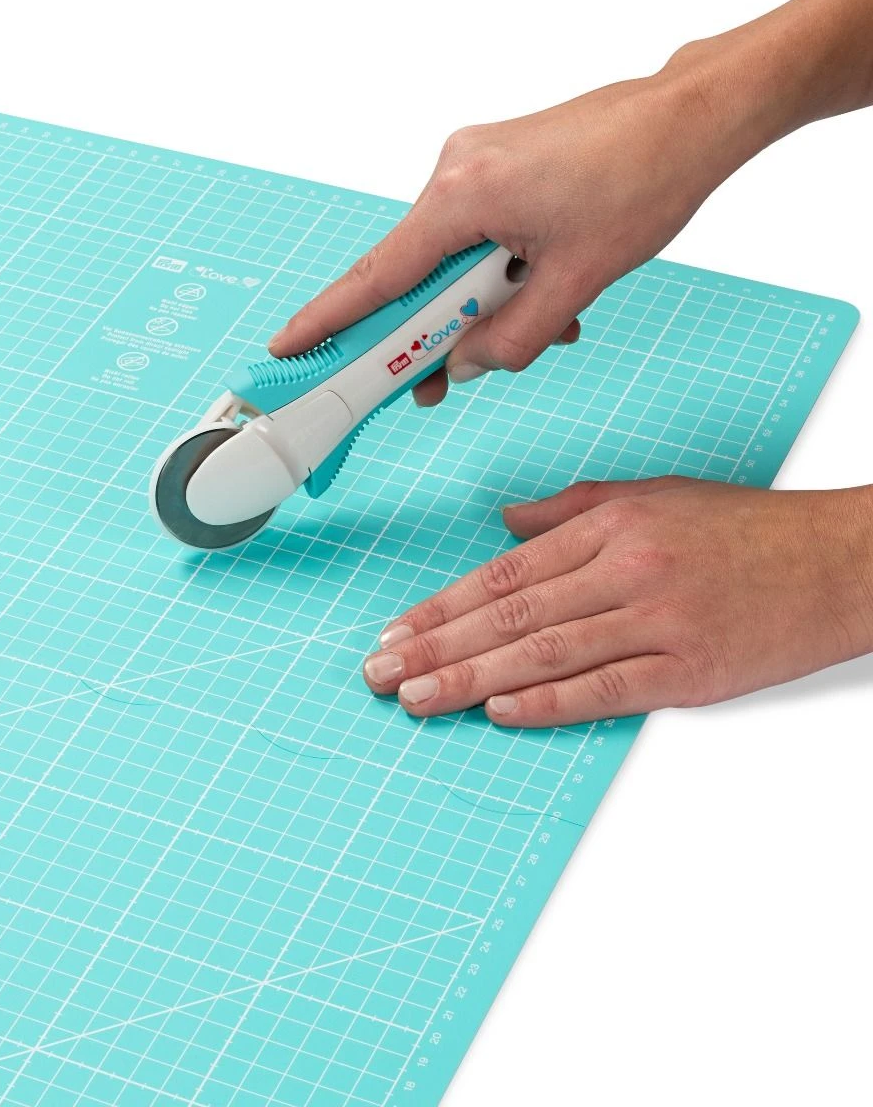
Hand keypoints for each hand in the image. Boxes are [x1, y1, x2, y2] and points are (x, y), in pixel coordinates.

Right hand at [269, 67, 740, 406]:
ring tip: (543, 322)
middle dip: (430, 332)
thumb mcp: (577, 282)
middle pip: (412, 273)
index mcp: (462, 195)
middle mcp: (455, 170)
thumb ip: (513, 338)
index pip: (377, 276)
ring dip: (482, 303)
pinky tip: (546, 289)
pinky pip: (475, 233)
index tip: (289, 347)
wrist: (692, 116)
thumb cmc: (644, 178)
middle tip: (432, 385)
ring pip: (450, 258)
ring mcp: (474, 162)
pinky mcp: (496, 163)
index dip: (329, 320)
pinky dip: (499, 272)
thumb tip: (467, 364)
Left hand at [362, 478, 872, 726]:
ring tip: (416, 698)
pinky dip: (548, 703)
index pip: (503, 573)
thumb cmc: (746, 529)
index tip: (396, 629)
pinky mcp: (691, 668)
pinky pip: (607, 689)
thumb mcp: (652, 495)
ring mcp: (658, 620)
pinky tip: (500, 713)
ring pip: (545, 654)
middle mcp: (624, 570)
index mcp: (609, 528)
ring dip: (470, 680)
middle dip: (434, 647)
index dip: (441, 605)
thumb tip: (505, 521)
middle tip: (380, 672)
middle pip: (509, 616)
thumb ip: (570, 510)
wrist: (839, 562)